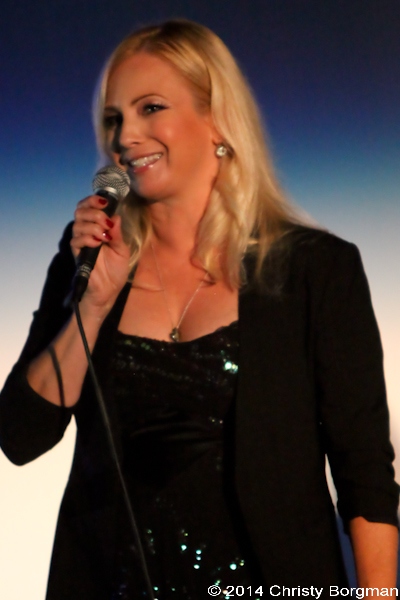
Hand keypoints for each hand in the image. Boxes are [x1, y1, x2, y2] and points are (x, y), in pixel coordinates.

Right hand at [71, 194, 130, 316]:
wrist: (109, 291)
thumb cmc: (115, 271)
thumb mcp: (122, 250)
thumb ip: (118, 234)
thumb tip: (115, 216)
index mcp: (98, 228)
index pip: (88, 207)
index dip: (93, 200)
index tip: (105, 201)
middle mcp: (87, 233)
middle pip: (80, 211)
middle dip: (94, 212)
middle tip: (106, 222)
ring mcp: (81, 243)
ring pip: (78, 224)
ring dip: (93, 226)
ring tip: (104, 236)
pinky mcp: (77, 254)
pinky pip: (75, 240)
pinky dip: (87, 238)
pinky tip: (98, 243)